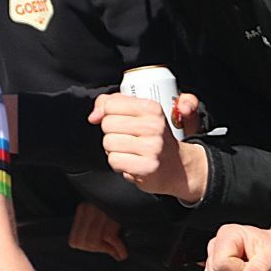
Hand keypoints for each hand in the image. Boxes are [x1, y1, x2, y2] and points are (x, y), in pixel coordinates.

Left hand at [68, 201, 126, 260]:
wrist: (135, 192)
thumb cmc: (123, 208)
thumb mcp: (105, 220)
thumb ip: (99, 236)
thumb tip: (109, 255)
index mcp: (82, 210)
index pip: (74, 241)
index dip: (88, 248)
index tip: (103, 247)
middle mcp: (88, 208)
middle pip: (83, 243)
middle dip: (98, 249)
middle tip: (112, 248)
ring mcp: (98, 209)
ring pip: (94, 242)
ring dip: (108, 249)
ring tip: (119, 248)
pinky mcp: (112, 211)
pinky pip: (109, 237)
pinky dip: (118, 248)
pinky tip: (123, 251)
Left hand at [88, 91, 205, 200]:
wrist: (177, 166)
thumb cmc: (153, 139)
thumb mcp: (139, 113)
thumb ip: (112, 104)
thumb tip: (94, 116)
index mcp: (152, 108)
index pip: (111, 104)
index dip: (109, 114)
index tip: (121, 121)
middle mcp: (154, 126)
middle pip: (107, 124)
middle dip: (112, 133)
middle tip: (128, 138)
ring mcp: (152, 147)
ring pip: (108, 143)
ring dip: (114, 150)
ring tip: (130, 151)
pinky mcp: (147, 166)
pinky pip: (114, 160)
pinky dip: (118, 164)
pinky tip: (131, 162)